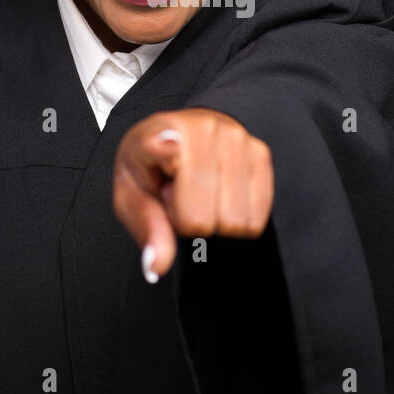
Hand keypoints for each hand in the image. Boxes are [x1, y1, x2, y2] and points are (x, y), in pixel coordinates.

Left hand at [113, 108, 273, 282]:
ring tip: (199, 194)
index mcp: (159, 131)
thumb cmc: (153, 168)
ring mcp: (236, 138)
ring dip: (215, 219)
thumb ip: (147, 229)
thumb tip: (156, 266)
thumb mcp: (133, 197)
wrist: (181, 136)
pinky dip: (239, 218)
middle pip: (202, 217)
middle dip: (189, 222)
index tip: (169, 147)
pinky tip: (220, 193)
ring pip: (234, 221)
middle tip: (179, 198)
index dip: (164, 148)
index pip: (165, 145)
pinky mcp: (261, 152)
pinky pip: (257, 217)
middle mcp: (203, 127)